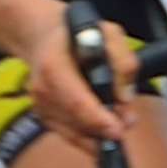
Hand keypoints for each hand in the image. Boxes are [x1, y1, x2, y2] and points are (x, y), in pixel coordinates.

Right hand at [51, 3, 146, 125]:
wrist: (45, 37)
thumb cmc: (78, 33)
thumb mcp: (109, 33)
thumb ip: (123, 62)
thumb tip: (124, 98)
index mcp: (53, 65)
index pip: (75, 100)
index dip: (97, 119)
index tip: (118, 130)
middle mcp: (42, 89)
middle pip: (75, 122)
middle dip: (104, 129)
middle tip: (126, 124)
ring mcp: (40, 105)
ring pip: (73, 133)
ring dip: (98, 133)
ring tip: (117, 121)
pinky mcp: (44, 117)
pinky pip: (69, 134)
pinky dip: (88, 134)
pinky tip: (102, 123)